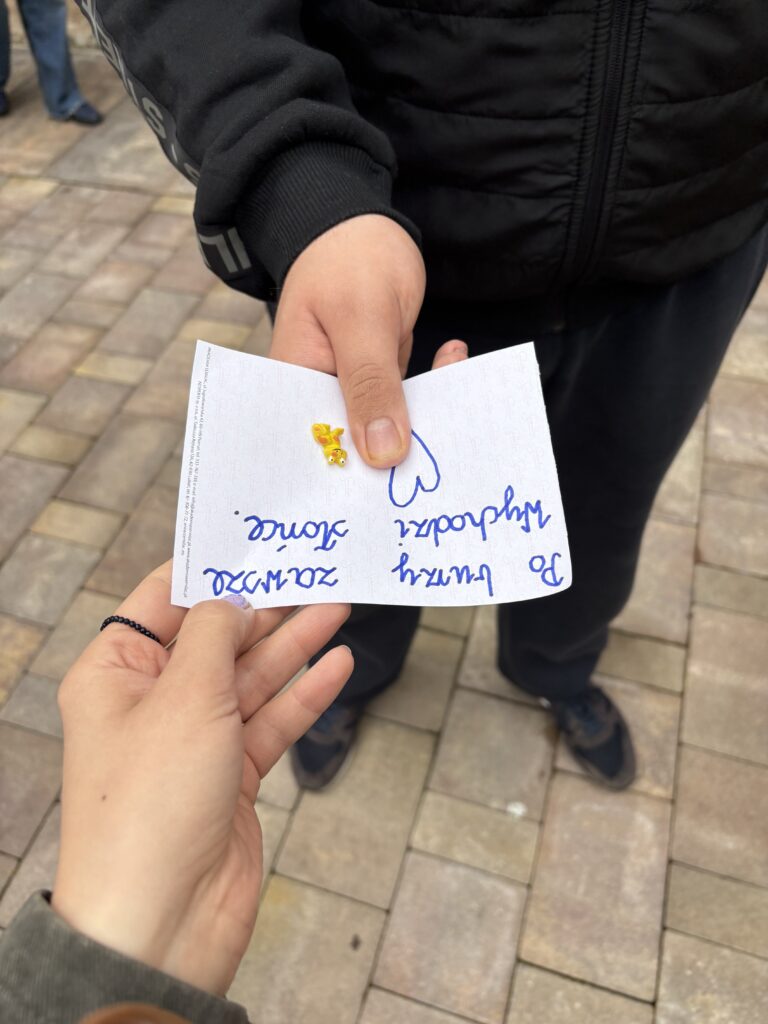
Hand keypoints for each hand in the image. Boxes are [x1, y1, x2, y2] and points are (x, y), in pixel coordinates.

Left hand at [52, 562, 352, 995]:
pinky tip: (337, 667)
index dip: (209, 571)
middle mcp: (152, 701)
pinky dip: (304, 694)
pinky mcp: (231, 774)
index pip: (162, 602)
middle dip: (265, 607)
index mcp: (115, 674)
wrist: (163, 920)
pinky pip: (271, 721)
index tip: (253, 542)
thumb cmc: (151, 804)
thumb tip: (232, 600)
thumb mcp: (184, 696)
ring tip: (339, 606)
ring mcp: (195, 739)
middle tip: (311, 572)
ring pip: (251, 677)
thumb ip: (213, 635)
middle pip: (216, 638)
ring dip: (294, 645)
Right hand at [271, 214, 465, 467]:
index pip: (315, 445)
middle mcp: (318, 394)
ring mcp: (351, 389)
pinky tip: (453, 355)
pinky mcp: (379, 379)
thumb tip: (383, 455)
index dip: (349, 473)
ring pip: (389, 425)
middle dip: (395, 452)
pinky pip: (410, 399)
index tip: (391, 485)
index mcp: (294, 384)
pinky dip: (436, 385)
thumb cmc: (348, 258)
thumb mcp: (362, 320)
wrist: (365, 223)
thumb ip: (370, 385)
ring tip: (455, 397)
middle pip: (353, 445)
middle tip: (439, 453)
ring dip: (424, 417)